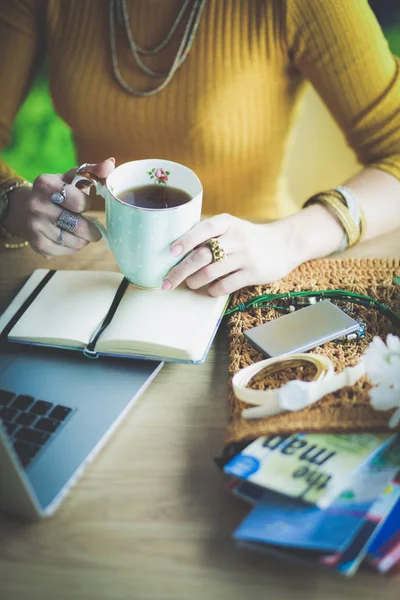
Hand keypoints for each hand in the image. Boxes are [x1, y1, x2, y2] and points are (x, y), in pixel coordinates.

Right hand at [2, 158, 115, 257]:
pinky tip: (68, 238)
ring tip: (79, 232)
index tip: (82, 203)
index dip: (86, 204)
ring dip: (84, 239)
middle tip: (91, 226)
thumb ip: (93, 171)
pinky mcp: (36, 243)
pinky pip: (67, 251)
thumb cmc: (59, 192)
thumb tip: (111, 164)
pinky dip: (73, 248)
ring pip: (76, 242)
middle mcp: (36, 205)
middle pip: (79, 227)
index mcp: (45, 183)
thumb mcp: (72, 178)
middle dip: (91, 228)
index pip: (80, 202)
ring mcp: (34, 225)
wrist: (27, 208)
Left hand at [162, 213, 299, 295]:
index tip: (170, 252)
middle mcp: (236, 237)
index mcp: (227, 222)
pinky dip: (212, 290)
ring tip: (190, 283)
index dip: (185, 240)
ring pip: (210, 272)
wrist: (284, 244)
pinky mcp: (253, 273)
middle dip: (180, 270)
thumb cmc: (248, 237)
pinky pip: (225, 286)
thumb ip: (209, 234)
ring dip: (194, 281)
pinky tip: (209, 289)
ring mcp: (246, 256)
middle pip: (202, 255)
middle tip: (167, 281)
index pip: (203, 229)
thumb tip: (175, 250)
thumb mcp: (231, 227)